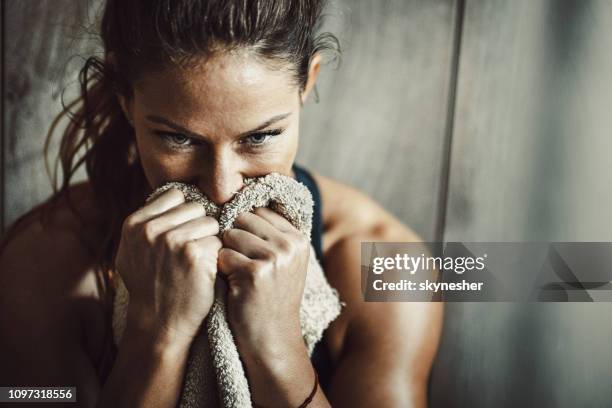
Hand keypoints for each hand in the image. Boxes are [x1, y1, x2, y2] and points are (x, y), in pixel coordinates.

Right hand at [115, 188, 221, 345]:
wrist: (159, 324)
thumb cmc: (150, 287)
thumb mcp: (133, 251)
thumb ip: (148, 223)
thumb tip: (173, 195)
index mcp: (134, 224)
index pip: (175, 195)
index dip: (185, 213)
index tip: (185, 231)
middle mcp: (150, 229)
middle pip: (196, 206)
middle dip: (200, 226)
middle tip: (193, 250)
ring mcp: (172, 240)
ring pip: (210, 221)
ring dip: (211, 239)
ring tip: (198, 261)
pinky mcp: (194, 254)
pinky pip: (219, 240)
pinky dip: (218, 255)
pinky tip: (205, 271)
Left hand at [218, 207, 310, 361]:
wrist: (272, 338)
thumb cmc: (269, 298)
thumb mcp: (282, 262)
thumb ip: (270, 232)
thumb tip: (241, 196)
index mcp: (298, 237)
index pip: (259, 210)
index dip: (245, 229)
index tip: (249, 253)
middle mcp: (290, 244)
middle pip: (242, 218)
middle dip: (234, 239)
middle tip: (242, 266)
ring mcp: (275, 258)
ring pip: (230, 235)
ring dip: (226, 255)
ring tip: (239, 276)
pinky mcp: (256, 273)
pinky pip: (223, 255)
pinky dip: (222, 271)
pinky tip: (235, 286)